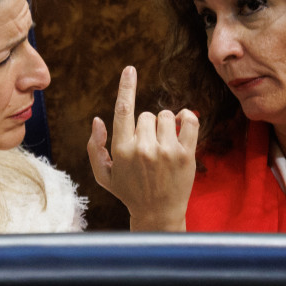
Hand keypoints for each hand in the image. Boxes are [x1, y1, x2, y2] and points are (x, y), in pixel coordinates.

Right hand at [87, 66, 199, 230]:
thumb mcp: (104, 175)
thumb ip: (95, 147)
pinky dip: (187, 116)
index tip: (130, 70)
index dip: (127, 87)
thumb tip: (98, 120)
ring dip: (164, 124)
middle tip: (147, 145)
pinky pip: (190, 121)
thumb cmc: (129, 192)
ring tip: (163, 142)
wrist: (158, 215)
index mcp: (122, 150)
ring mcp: (167, 152)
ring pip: (165, 116)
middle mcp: (144, 149)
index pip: (123, 109)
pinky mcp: (186, 155)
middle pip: (146, 115)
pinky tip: (182, 122)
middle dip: (146, 125)